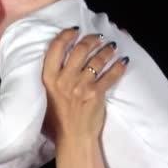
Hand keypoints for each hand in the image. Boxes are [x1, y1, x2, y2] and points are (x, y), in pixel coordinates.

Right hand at [41, 29, 127, 143]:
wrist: (72, 138)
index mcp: (48, 78)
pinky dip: (118, 67)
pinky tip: (123, 61)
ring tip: (111, 46)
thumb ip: (51, 79)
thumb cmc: (56, 120)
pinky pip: (110, 76)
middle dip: (91, 40)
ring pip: (96, 60)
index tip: (75, 30)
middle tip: (97, 36)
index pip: (56, 49)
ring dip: (106, 50)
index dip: (66, 35)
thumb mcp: (44, 95)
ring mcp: (81, 86)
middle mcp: (64, 79)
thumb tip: (59, 62)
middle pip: (79, 50)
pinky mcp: (96, 94)